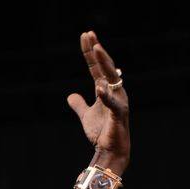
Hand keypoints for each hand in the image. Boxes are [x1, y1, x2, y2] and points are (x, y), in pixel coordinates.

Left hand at [67, 31, 129, 171]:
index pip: (96, 67)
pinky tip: (99, 87)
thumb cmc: (102, 133)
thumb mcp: (86, 116)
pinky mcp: (119, 115)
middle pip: (105, 67)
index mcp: (106, 90)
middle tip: (90, 35)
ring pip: (112, 78)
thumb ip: (80, 105)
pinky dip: (106, 96)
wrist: (110, 151)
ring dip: (104, 63)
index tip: (85, 36)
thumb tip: (70, 96)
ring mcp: (118, 101)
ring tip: (97, 49)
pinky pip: (113, 103)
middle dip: (97, 51)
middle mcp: (114, 91)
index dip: (90, 53)